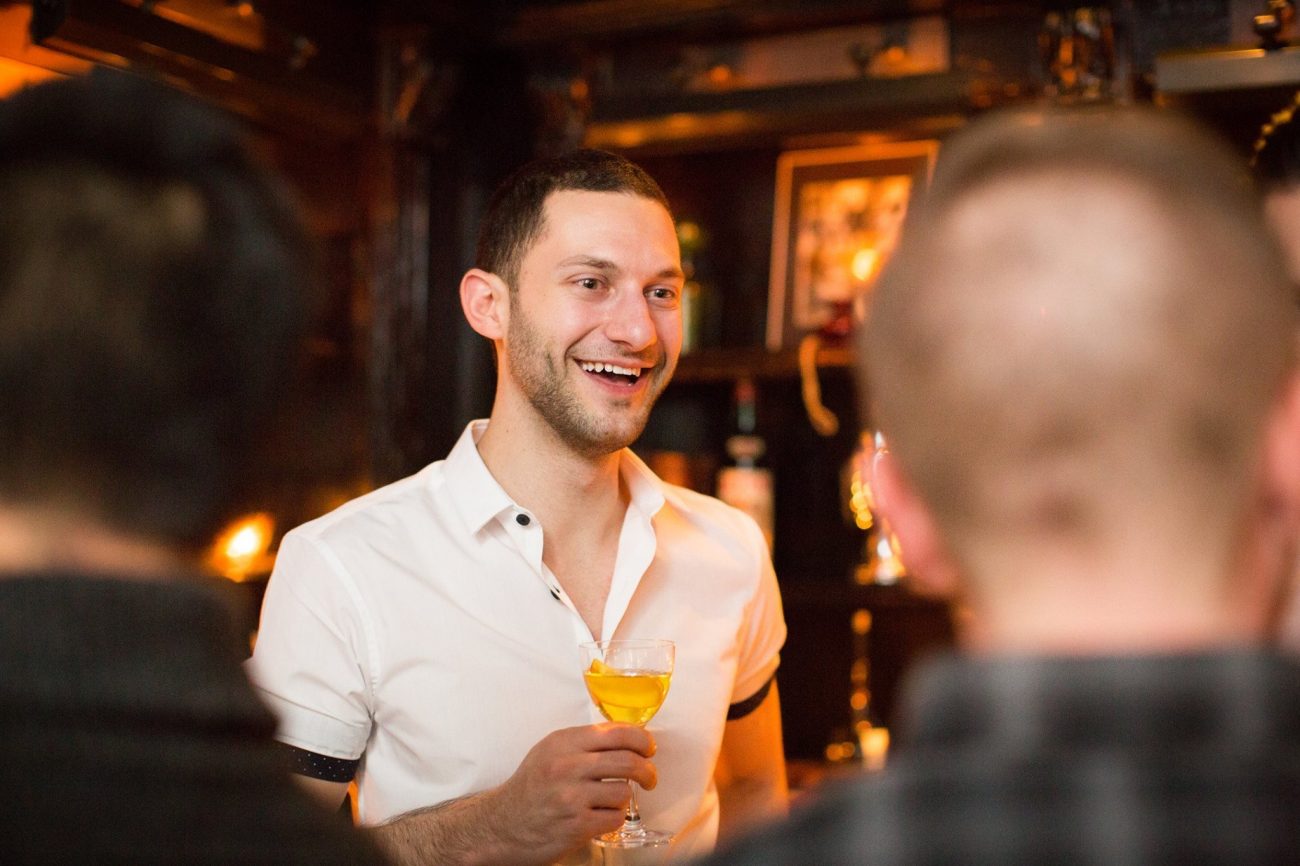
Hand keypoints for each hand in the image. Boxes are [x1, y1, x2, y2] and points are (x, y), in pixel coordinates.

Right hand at [483, 723, 656, 863]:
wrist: (502, 824)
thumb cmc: (531, 787)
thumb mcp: (550, 751)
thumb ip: (584, 741)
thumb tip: (627, 737)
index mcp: (564, 742)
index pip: (617, 732)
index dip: (642, 740)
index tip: (649, 749)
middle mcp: (567, 766)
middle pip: (628, 761)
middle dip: (648, 771)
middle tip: (650, 777)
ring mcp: (571, 797)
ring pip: (624, 792)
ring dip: (624, 798)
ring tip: (611, 800)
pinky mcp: (576, 825)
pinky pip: (615, 818)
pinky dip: (613, 818)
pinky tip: (600, 816)